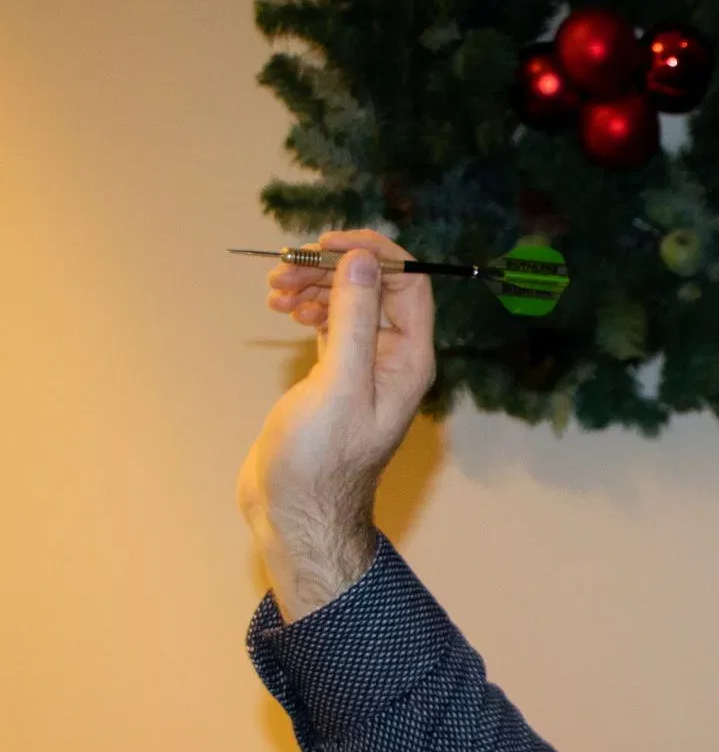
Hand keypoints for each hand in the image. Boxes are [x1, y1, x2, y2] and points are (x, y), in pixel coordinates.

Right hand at [237, 230, 435, 619]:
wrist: (294, 508)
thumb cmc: (319, 456)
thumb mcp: (339, 382)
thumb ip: (354, 318)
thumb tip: (364, 259)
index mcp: (410, 360)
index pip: (410, 283)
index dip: (374, 253)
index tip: (327, 242)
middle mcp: (393, 359)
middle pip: (375, 288)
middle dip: (333, 269)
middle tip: (285, 268)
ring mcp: (363, 366)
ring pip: (347, 303)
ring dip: (313, 286)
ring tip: (274, 289)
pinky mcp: (333, 374)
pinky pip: (329, 324)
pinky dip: (306, 308)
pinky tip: (281, 308)